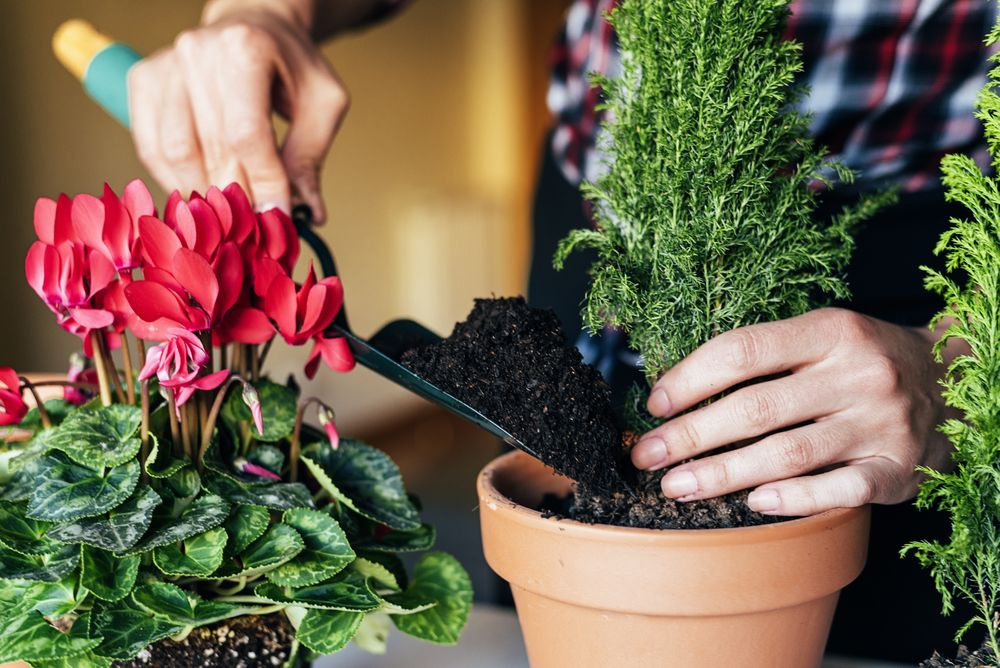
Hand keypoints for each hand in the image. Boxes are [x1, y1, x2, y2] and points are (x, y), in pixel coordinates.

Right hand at [127, 0, 348, 222]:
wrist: (255, 27)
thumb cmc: (292, 68)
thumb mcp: (323, 103)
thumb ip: (310, 156)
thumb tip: (307, 215)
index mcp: (246, 49)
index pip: (247, 133)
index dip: (262, 182)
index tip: (277, 218)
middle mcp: (198, 51)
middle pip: (210, 147)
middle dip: (236, 196)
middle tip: (255, 227)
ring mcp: (166, 64)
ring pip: (173, 152)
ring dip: (203, 193)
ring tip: (229, 215)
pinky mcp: (144, 80)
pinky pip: (150, 146)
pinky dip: (173, 179)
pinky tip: (201, 195)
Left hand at [630, 307, 961, 515]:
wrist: (953, 383)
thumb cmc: (861, 361)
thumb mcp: (821, 337)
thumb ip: (762, 357)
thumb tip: (676, 391)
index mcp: (830, 332)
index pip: (744, 351)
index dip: (690, 378)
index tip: (653, 404)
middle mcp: (858, 375)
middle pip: (757, 408)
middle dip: (691, 436)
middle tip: (646, 456)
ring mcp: (880, 424)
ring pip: (787, 454)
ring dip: (723, 474)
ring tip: (677, 488)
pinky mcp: (897, 469)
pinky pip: (838, 490)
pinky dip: (793, 499)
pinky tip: (752, 504)